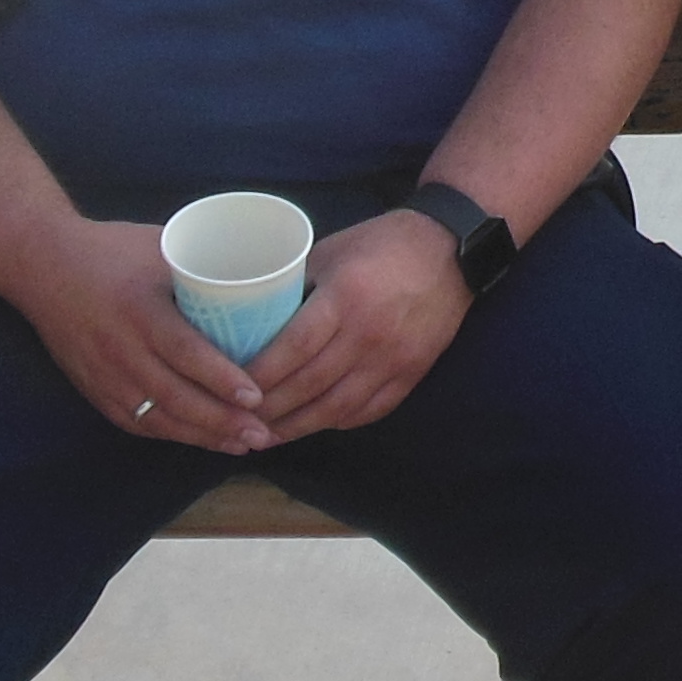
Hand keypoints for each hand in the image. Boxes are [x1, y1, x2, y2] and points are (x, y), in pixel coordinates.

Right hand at [0, 216, 272, 455]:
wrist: (40, 265)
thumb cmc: (110, 250)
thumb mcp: (158, 249)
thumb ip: (201, 270)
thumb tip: (264, 277)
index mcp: (139, 310)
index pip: (185, 353)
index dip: (221, 379)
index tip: (256, 397)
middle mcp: (120, 348)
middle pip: (176, 397)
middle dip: (222, 422)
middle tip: (263, 434)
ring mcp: (104, 374)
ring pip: (158, 418)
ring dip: (202, 436)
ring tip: (242, 444)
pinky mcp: (94, 389)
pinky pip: (137, 422)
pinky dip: (172, 434)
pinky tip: (202, 440)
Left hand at [248, 211, 472, 439]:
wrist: (451, 251)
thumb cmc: (383, 244)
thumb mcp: (331, 251)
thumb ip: (296, 287)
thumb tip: (254, 319)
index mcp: (344, 297)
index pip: (292, 348)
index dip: (258, 376)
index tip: (230, 390)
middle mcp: (368, 334)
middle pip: (309, 385)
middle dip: (269, 410)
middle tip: (238, 421)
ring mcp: (393, 359)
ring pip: (336, 408)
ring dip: (297, 427)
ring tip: (266, 436)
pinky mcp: (411, 375)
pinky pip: (368, 411)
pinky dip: (335, 422)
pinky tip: (312, 425)